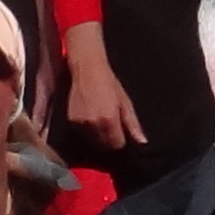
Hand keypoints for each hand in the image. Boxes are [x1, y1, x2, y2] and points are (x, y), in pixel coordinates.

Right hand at [60, 25, 147, 152]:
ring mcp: (81, 123)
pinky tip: (89, 114)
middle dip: (108, 138)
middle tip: (109, 122)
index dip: (120, 139)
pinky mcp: (71, 121)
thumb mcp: (125, 102)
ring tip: (99, 116)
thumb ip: (133, 124)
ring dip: (97, 134)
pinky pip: (82, 132)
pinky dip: (86, 128)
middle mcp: (94, 124)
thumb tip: (142, 142)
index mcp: (109, 120)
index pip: (117, 144)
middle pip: (104, 144)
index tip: (119, 130)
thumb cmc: (110, 83)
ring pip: (93, 140)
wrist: (87, 69)